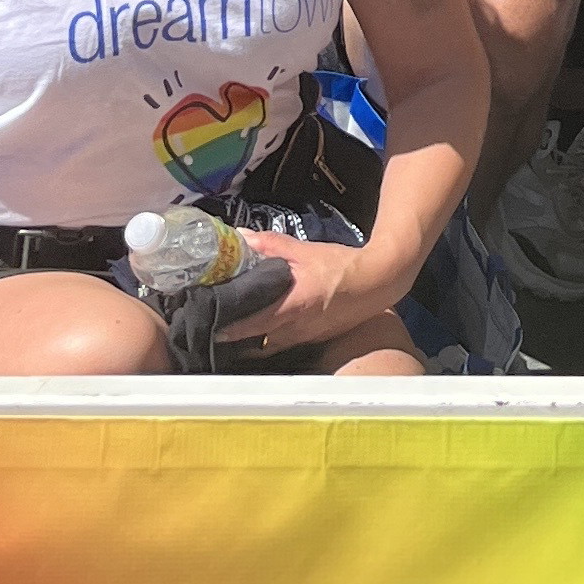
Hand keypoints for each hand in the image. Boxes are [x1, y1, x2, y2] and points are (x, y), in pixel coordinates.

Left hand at [215, 231, 382, 352]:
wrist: (378, 281)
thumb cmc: (341, 266)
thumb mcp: (305, 251)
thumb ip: (272, 246)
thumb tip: (240, 237)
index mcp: (289, 308)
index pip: (248, 325)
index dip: (225, 328)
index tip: (205, 323)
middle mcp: (293, 330)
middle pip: (253, 342)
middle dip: (233, 337)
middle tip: (214, 326)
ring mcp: (304, 338)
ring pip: (268, 347)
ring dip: (250, 342)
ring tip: (232, 332)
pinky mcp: (313, 340)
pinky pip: (283, 344)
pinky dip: (269, 340)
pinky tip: (263, 330)